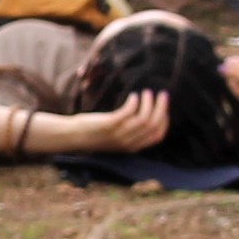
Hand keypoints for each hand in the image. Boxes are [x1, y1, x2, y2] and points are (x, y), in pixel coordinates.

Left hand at [52, 90, 171, 153]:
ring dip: (148, 103)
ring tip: (147, 92)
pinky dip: (134, 102)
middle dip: (161, 108)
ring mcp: (119, 134)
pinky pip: (128, 113)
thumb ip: (132, 130)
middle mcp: (129, 142)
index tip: (164, 108)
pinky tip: (133, 95)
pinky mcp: (110, 125)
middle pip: (153, 125)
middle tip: (162, 94)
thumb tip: (147, 114)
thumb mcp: (118, 136)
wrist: (74, 136)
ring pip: (143, 119)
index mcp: (133, 146)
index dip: (164, 121)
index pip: (157, 136)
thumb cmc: (96, 133)